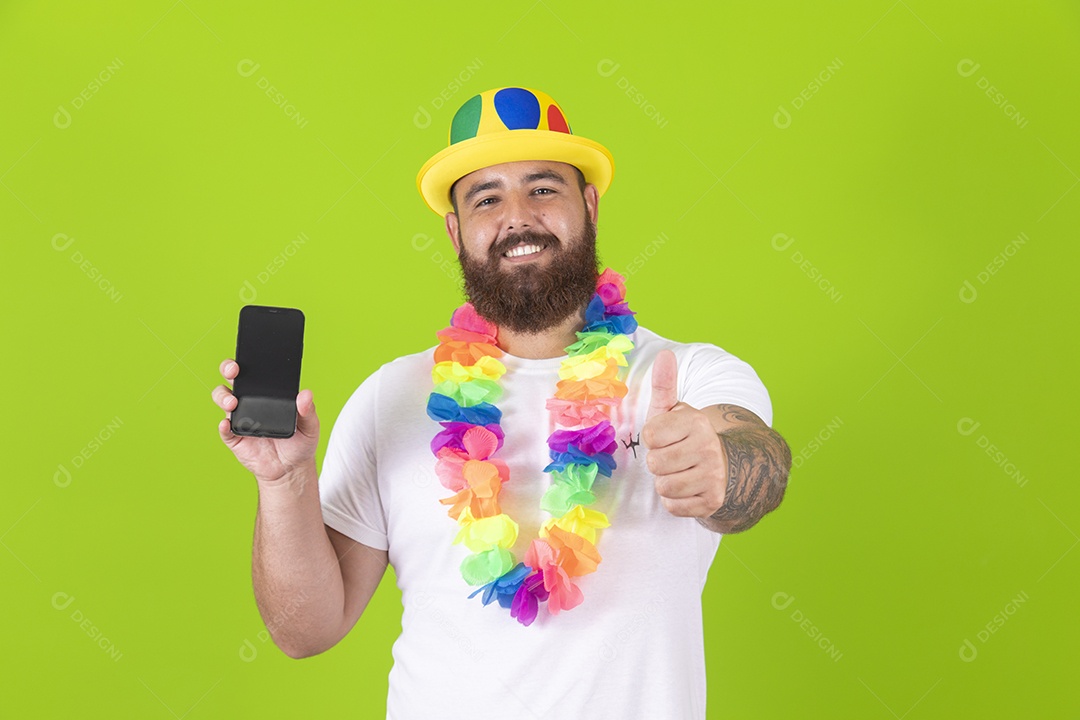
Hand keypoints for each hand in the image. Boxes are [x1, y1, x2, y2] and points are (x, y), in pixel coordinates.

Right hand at [211, 358, 319, 486]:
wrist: (291, 469)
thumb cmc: (299, 443)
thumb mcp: (310, 426)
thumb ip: (308, 410)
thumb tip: (306, 394)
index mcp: (267, 394)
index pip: (255, 372)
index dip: (249, 360)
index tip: (250, 354)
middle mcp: (249, 401)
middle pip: (233, 380)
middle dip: (228, 369)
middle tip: (234, 370)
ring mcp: (240, 418)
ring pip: (223, 400)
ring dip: (224, 398)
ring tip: (233, 403)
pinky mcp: (234, 437)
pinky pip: (224, 430)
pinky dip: (223, 426)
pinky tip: (227, 424)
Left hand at [641, 349, 727, 517]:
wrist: (726, 467)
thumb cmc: (688, 437)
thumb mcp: (675, 410)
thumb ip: (665, 385)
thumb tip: (665, 354)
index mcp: (697, 422)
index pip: (650, 436)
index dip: (653, 439)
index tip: (668, 438)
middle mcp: (709, 448)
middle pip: (655, 464)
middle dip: (659, 464)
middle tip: (674, 458)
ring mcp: (713, 477)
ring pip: (664, 487)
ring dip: (666, 483)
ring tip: (681, 473)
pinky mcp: (712, 501)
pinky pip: (673, 506)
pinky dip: (676, 501)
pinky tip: (688, 489)